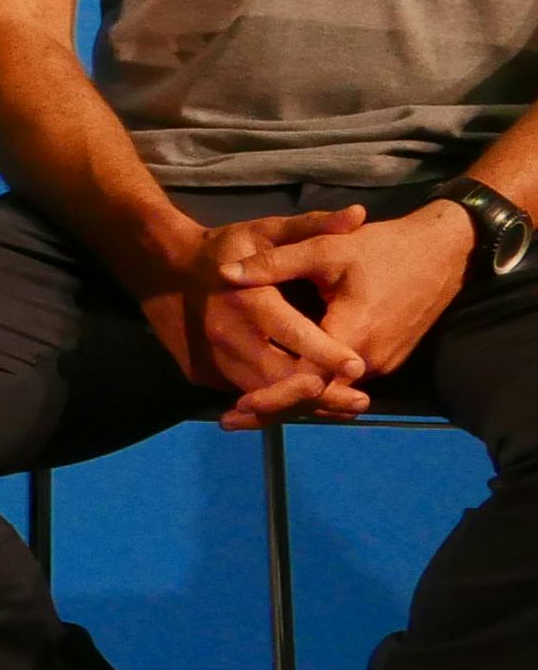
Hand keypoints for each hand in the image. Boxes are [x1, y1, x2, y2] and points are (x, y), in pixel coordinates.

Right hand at [124, 206, 371, 423]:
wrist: (159, 269)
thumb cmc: (221, 249)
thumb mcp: (264, 231)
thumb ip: (312, 227)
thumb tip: (360, 214)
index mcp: (250, 302)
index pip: (295, 335)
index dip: (327, 353)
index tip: (358, 366)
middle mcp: (230, 337)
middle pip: (282, 377)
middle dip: (324, 394)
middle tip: (361, 400)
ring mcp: (213, 360)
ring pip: (263, 393)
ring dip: (302, 402)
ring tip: (341, 407)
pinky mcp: (202, 374)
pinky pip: (243, 391)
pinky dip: (274, 398)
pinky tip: (300, 398)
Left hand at [198, 202, 471, 419]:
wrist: (443, 251)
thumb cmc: (383, 248)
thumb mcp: (326, 248)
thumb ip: (275, 264)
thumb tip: (224, 274)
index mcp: (353, 334)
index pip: (307, 381)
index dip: (271, 396)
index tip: (236, 408)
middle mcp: (370, 360)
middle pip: (316, 397)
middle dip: (273, 408)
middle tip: (228, 421)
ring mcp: (382, 363)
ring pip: (330, 393)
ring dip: (292, 402)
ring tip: (246, 413)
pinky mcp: (386, 360)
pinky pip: (343, 383)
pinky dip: (313, 390)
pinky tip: (282, 391)